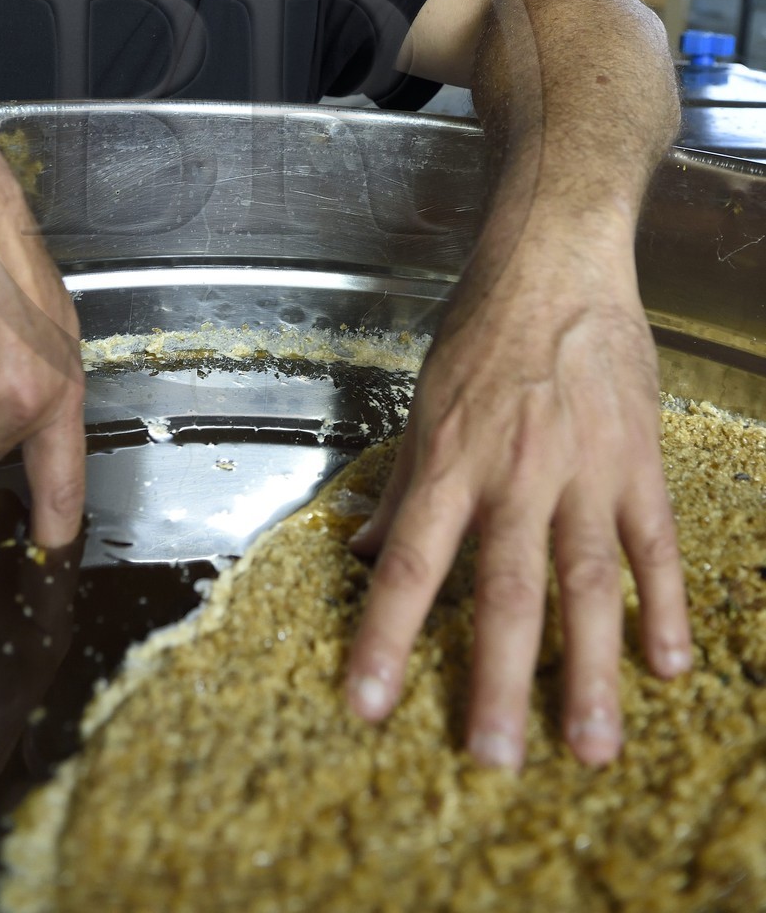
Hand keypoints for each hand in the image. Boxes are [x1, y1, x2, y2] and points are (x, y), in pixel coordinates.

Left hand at [344, 224, 691, 768]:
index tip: (367, 706)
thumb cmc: (482, 333)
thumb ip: (399, 488)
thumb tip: (359, 553)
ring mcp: (582, 471)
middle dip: (496, 680)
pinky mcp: (636, 462)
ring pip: (584, 583)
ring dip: (586, 668)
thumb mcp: (423, 404)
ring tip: (589, 746)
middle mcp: (513, 475)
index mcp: (449, 463)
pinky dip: (661, 606)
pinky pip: (653, 545)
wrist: (555, 265)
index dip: (384, 638)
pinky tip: (665, 665)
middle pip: (502, 590)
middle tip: (493, 759)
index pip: (408, 564)